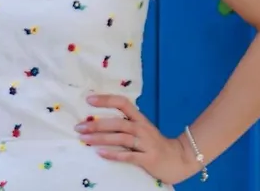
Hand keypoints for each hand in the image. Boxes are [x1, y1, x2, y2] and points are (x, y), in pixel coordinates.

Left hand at [74, 94, 196, 185]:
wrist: (180, 159)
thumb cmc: (155, 143)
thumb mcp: (142, 129)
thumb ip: (125, 123)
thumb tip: (98, 120)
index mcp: (139, 118)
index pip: (122, 103)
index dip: (106, 100)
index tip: (89, 99)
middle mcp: (142, 128)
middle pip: (117, 123)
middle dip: (96, 125)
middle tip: (79, 128)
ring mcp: (145, 143)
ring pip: (120, 138)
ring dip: (101, 139)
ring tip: (85, 140)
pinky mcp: (148, 159)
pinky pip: (128, 156)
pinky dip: (114, 155)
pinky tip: (101, 154)